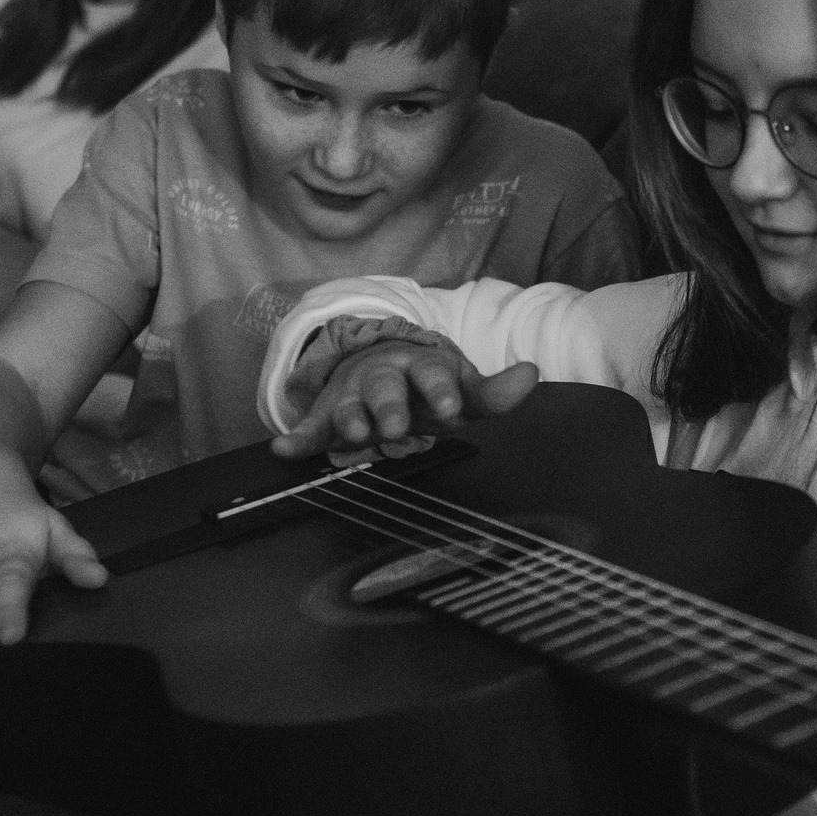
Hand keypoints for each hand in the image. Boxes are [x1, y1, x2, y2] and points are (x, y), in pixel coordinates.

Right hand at [272, 317, 538, 459]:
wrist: (380, 369)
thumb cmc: (428, 388)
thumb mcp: (463, 392)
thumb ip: (495, 392)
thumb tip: (532, 372)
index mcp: (421, 367)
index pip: (432, 372)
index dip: (441, 388)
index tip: (450, 405)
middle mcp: (384, 377)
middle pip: (385, 387)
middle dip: (389, 405)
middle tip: (395, 427)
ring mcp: (353, 396)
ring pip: (348, 405)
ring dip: (348, 419)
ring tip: (352, 434)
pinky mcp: (327, 418)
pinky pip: (310, 428)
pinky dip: (296, 439)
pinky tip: (284, 449)